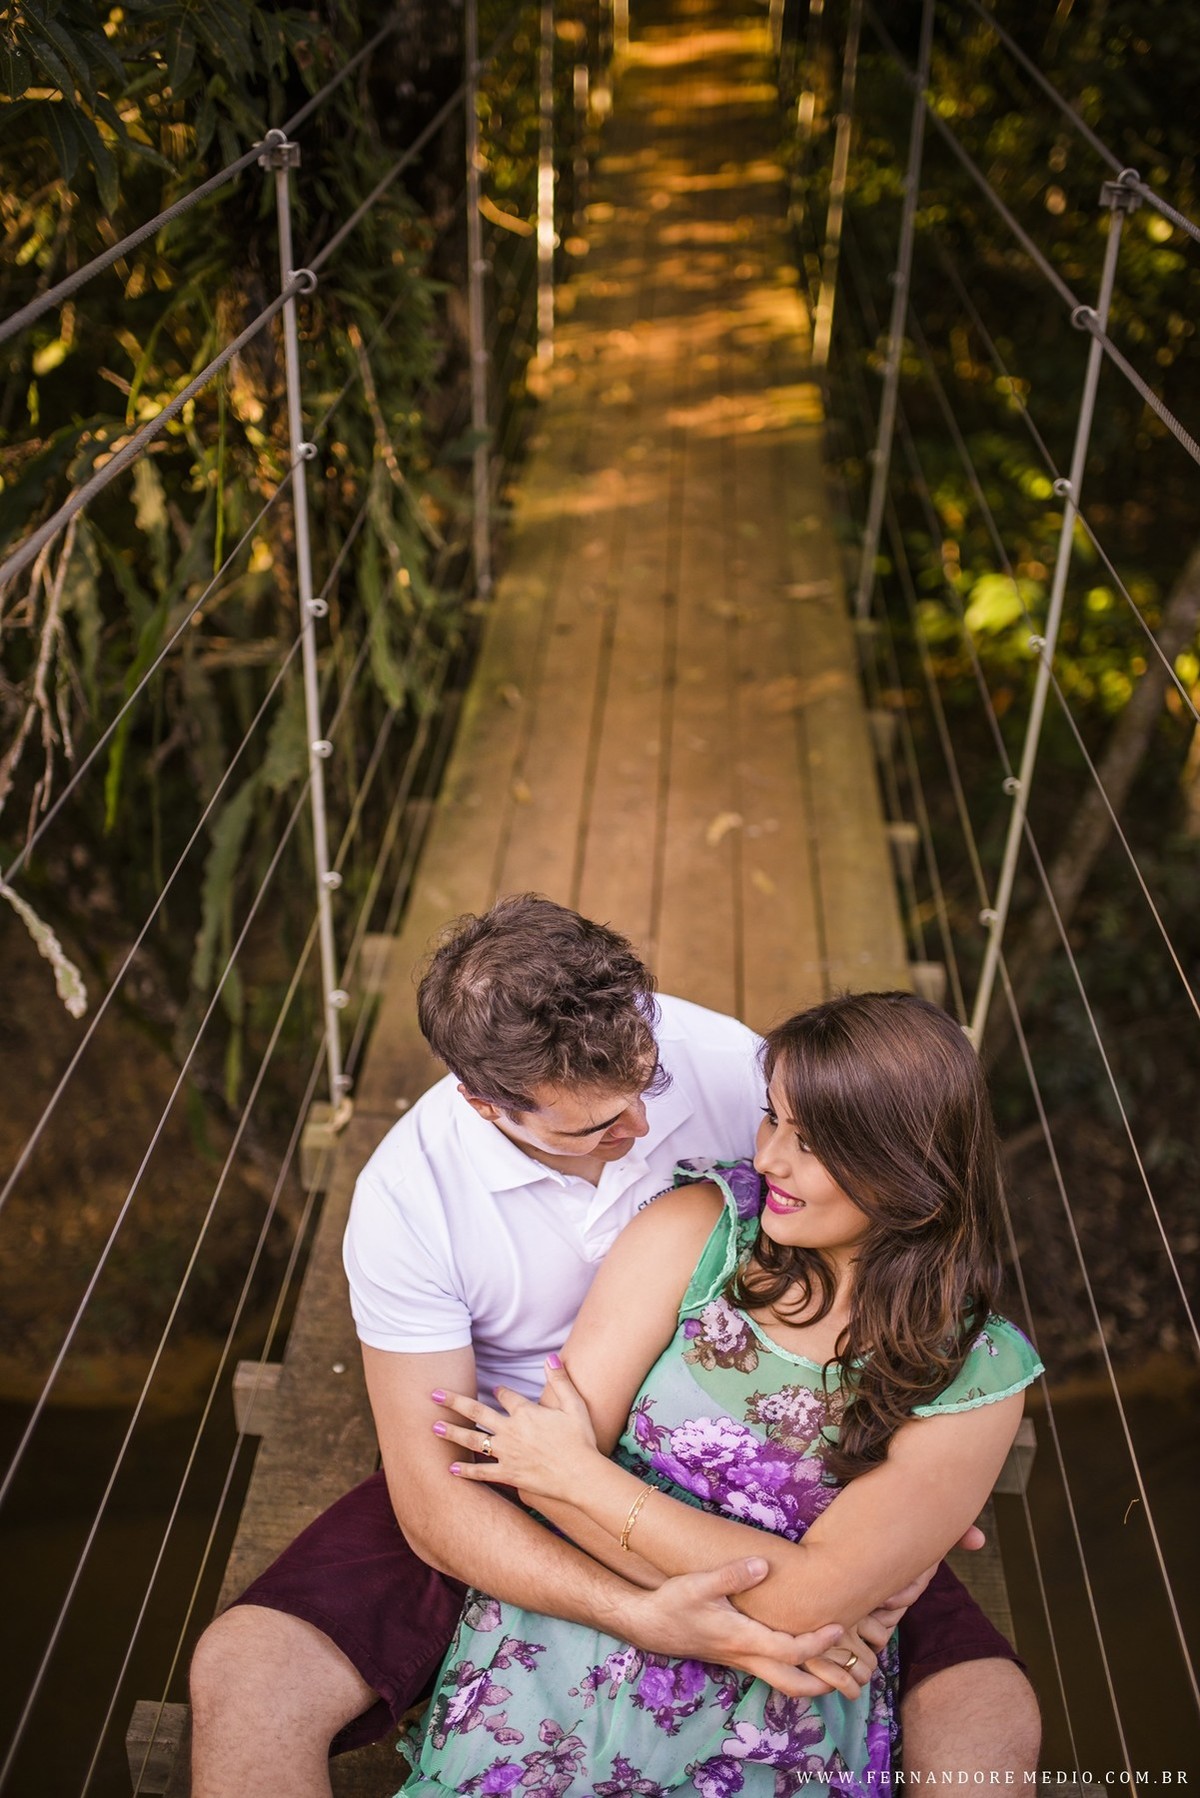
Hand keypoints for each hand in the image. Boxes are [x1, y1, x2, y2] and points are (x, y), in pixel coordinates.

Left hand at [432, 1362, 596, 1502]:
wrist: (581, 1476)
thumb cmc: (580, 1440)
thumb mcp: (574, 1405)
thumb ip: (560, 1381)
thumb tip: (550, 1357)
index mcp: (526, 1412)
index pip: (505, 1395)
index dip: (499, 1390)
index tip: (494, 1388)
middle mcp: (511, 1431)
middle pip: (477, 1413)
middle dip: (454, 1402)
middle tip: (434, 1394)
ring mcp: (507, 1454)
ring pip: (473, 1440)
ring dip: (452, 1432)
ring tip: (434, 1427)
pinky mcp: (509, 1474)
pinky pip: (483, 1472)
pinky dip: (466, 1472)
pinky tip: (451, 1469)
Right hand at [619, 1558, 863, 1700]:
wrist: (647, 1624)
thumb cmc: (673, 1603)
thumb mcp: (699, 1584)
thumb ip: (732, 1574)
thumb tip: (765, 1565)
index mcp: (743, 1640)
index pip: (791, 1650)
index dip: (819, 1642)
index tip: (840, 1627)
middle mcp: (746, 1656)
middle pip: (793, 1683)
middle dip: (824, 1681)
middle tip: (849, 1670)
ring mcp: (740, 1659)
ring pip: (782, 1682)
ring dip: (810, 1679)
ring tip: (832, 1663)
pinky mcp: (734, 1655)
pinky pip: (770, 1670)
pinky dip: (791, 1667)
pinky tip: (797, 1649)